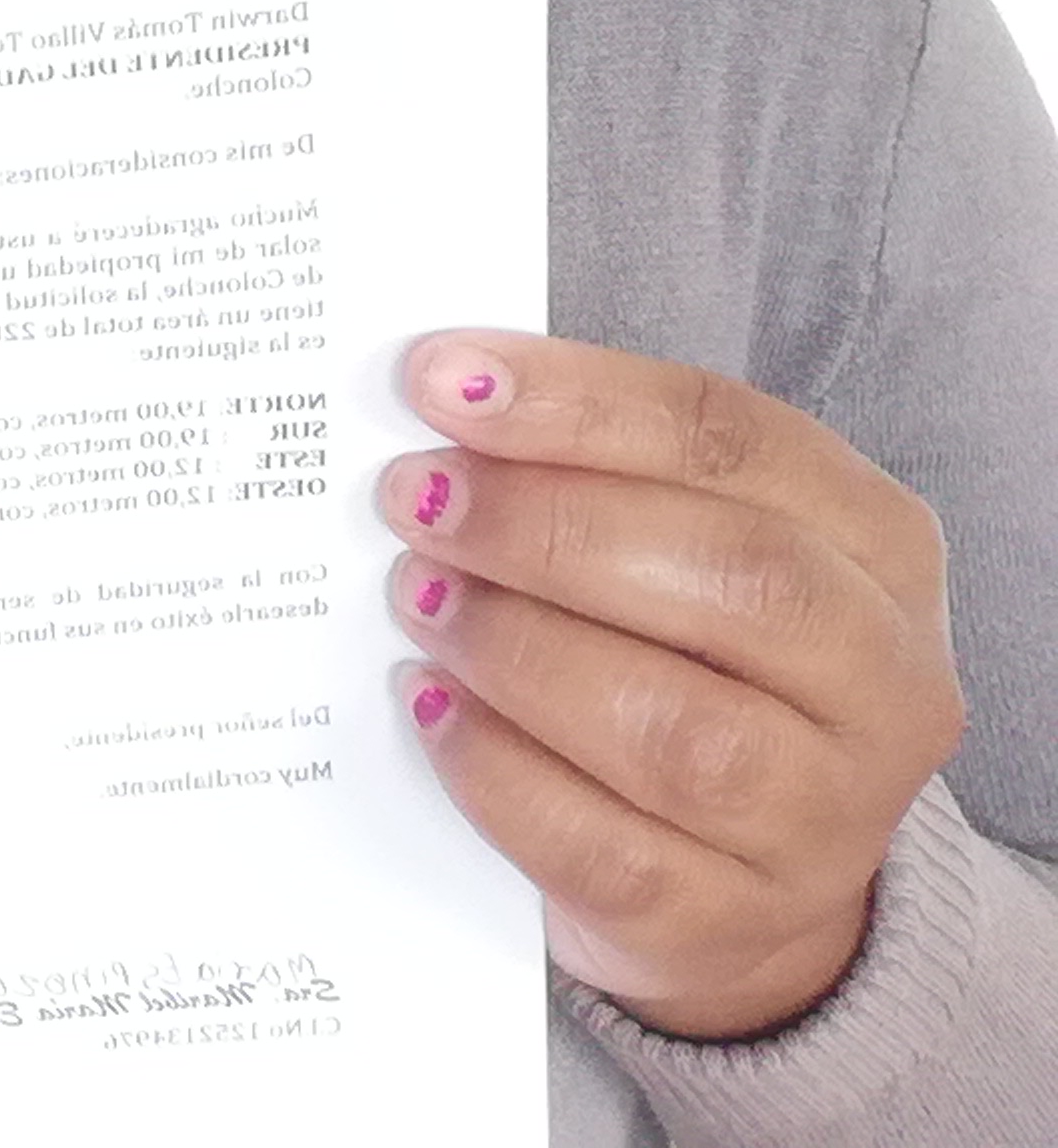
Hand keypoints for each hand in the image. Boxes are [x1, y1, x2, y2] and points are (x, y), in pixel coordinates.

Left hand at [384, 331, 962, 1038]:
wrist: (740, 882)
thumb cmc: (689, 660)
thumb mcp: (681, 542)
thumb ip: (591, 470)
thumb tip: (439, 400)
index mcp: (878, 546)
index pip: (736, 442)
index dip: (580, 403)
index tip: (439, 379)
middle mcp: (886, 684)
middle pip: (736, 578)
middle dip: (547, 525)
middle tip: (415, 497)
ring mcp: (825, 820)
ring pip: (675, 728)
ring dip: (516, 647)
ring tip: (416, 598)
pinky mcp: (734, 922)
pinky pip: (605, 848)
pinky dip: (498, 769)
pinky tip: (430, 707)